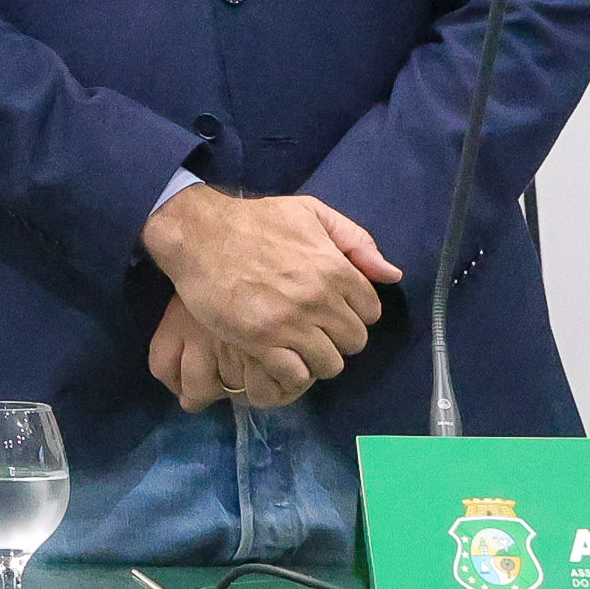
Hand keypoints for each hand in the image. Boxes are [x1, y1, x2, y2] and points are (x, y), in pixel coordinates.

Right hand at [140, 184, 393, 393]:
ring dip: (317, 358)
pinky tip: (280, 357)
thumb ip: (356, 240)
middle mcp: (318, 298)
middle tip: (314, 327)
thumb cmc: (255, 221)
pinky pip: (296, 375)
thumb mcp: (310, 213)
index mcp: (335, 268)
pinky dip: (293, 373)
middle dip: (338, 336)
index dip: (354, 312)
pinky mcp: (260, 341)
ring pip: (330, 364)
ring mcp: (289, 322)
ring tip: (298, 345)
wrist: (197, 234)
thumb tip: (392, 274)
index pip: (371, 311)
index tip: (332, 308)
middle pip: (354, 342)